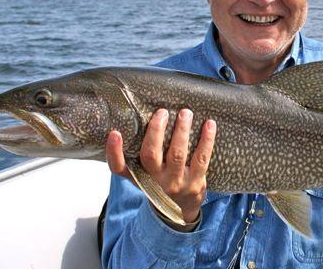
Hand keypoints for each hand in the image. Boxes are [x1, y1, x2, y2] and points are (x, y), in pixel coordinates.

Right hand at [105, 108, 216, 222]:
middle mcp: (155, 181)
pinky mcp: (196, 183)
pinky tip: (209, 124)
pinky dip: (206, 140)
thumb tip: (137, 119)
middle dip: (156, 131)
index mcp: (139, 176)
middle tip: (162, 112)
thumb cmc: (160, 183)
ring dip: (182, 131)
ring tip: (186, 113)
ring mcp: (176, 183)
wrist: (182, 210)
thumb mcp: (144, 175)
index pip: (119, 168)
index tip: (115, 133)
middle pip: (151, 155)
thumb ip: (137, 155)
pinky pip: (201, 158)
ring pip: (177, 154)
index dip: (114, 152)